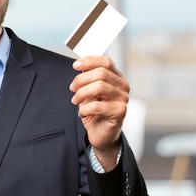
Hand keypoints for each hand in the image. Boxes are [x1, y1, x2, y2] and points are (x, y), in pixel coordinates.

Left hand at [69, 55, 129, 170]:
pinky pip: (97, 106)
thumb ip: (88, 78)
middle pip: (101, 73)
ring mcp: (123, 99)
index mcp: (116, 77)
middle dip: (81, 80)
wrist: (102, 134)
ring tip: (76, 100)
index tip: (75, 65)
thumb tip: (80, 65)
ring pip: (99, 87)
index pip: (106, 62)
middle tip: (72, 88)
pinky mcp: (120, 112)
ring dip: (82, 93)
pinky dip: (85, 109)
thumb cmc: (96, 112)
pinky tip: (83, 113)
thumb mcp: (89, 91)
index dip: (89, 61)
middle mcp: (122, 86)